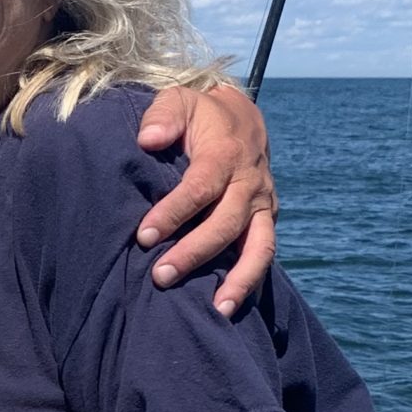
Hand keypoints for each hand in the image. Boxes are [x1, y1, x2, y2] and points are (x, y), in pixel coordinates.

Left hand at [136, 82, 276, 313]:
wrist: (243, 119)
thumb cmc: (200, 114)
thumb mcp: (179, 100)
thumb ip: (162, 116)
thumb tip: (148, 140)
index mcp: (225, 154)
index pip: (199, 189)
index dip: (173, 213)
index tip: (145, 237)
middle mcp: (249, 183)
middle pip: (225, 224)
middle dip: (194, 252)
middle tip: (161, 276)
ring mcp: (262, 205)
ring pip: (258, 247)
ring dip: (239, 280)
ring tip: (217, 311)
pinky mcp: (266, 220)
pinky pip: (263, 254)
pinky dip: (250, 281)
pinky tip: (230, 307)